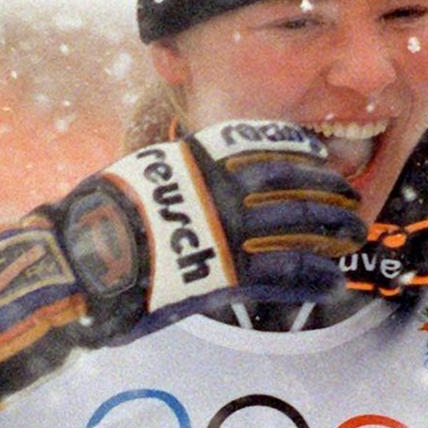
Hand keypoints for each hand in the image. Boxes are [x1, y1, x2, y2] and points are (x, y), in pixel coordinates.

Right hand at [0, 120, 362, 402]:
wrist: (74, 263)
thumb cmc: (92, 226)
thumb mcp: (135, 178)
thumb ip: (170, 175)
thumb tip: (179, 175)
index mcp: (194, 159)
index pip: (263, 146)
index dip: (300, 153)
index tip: (321, 156)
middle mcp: (217, 189)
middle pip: (290, 185)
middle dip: (327, 195)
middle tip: (350, 204)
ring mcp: (224, 230)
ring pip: (296, 228)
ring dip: (332, 234)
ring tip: (352, 239)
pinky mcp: (224, 274)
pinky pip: (283, 274)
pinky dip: (314, 277)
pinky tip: (333, 281)